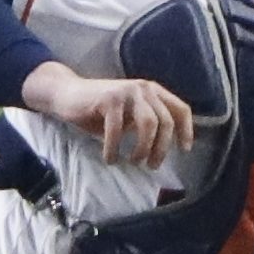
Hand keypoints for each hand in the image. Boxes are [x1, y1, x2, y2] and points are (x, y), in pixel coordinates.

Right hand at [21, 62, 195, 167]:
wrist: (67, 94)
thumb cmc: (101, 111)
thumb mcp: (130, 115)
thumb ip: (149, 123)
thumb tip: (166, 148)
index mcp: (153, 91)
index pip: (181, 109)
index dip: (186, 131)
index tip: (184, 150)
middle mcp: (144, 88)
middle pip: (165, 122)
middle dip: (161, 148)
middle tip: (151, 165)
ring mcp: (126, 92)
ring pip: (148, 124)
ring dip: (142, 149)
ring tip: (134, 161)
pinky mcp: (108, 100)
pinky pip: (118, 130)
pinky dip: (114, 149)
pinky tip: (110, 159)